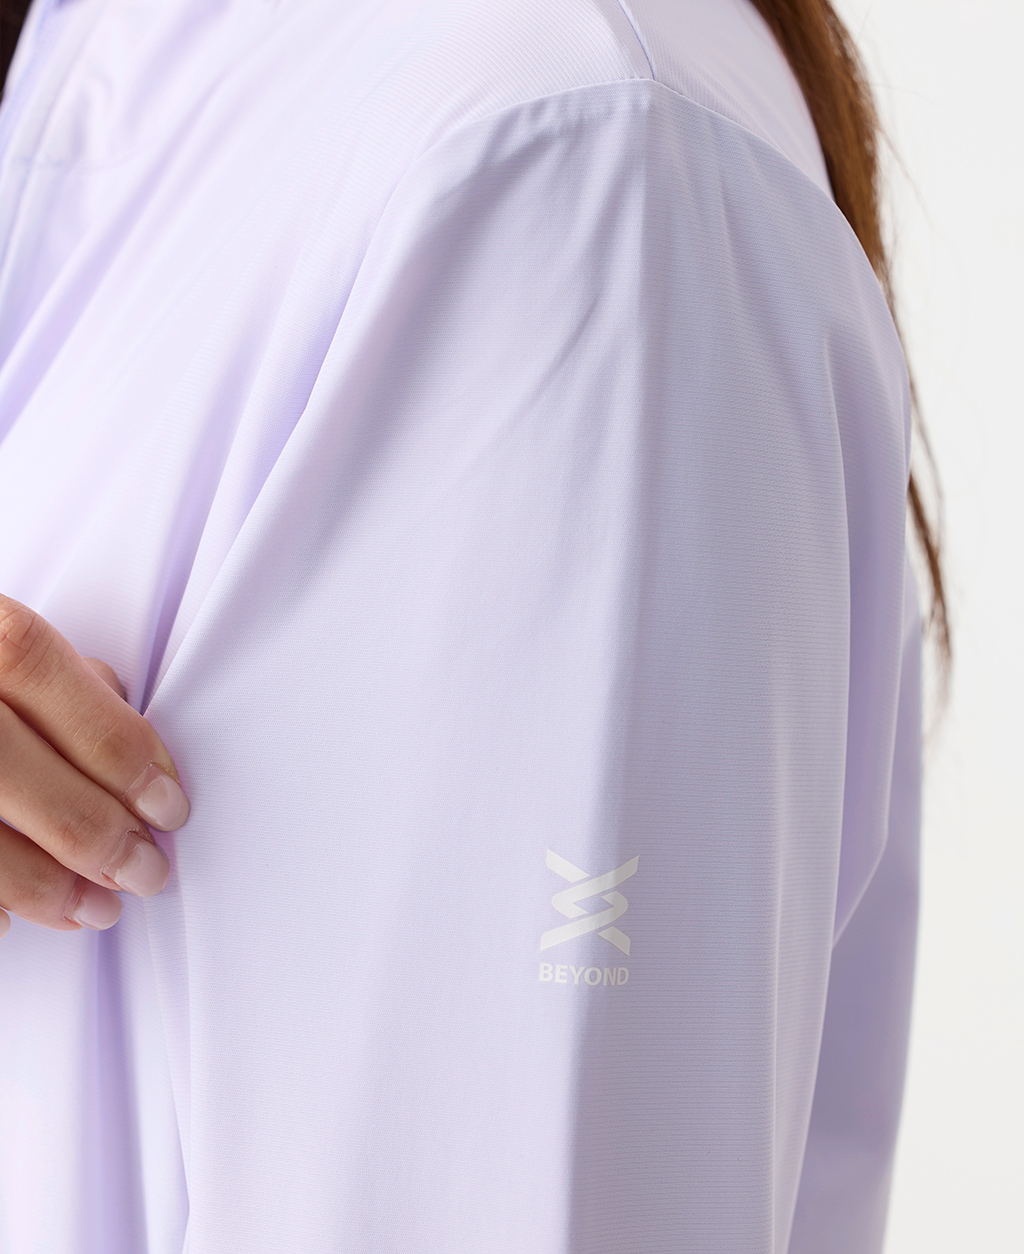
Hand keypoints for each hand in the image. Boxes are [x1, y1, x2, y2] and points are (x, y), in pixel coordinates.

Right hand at [0, 595, 189, 939]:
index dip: (117, 745)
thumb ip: (62, 679)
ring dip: (49, 886)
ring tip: (97, 907)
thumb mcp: (5, 650)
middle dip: (100, 834)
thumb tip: (134, 733)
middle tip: (144, 870)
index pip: (46, 678)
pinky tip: (16, 917)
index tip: (167, 804)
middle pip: (21, 771)